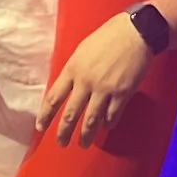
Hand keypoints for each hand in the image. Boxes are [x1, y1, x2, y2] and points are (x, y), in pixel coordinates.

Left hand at [36, 14, 155, 147]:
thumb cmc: (108, 37)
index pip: (53, 98)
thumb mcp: (82, 50)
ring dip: (86, 135)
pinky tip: (106, 126)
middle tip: (62, 143)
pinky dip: (108, 123)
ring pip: (91, 120)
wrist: (135, 32)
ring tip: (83, 143)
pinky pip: (112, 115)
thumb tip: (67, 88)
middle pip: (71, 114)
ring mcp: (105, 89)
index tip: (40, 127)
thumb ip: (74, 70)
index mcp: (73, 69)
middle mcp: (86, 82)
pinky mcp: (122, 93)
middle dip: (64, 132)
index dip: (45, 115)